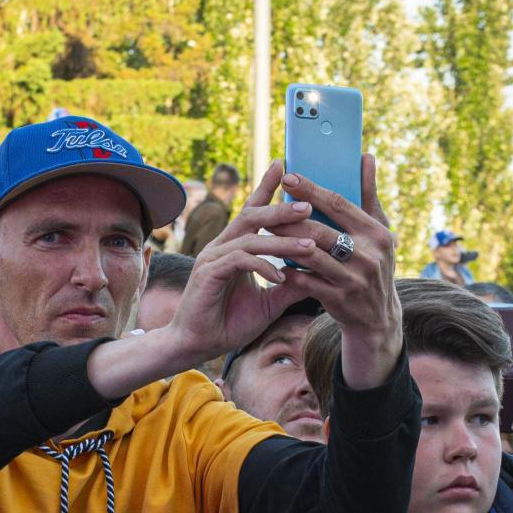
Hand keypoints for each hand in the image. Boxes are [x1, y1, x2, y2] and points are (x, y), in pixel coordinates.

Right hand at [157, 161, 324, 366]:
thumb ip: (289, 285)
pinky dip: (263, 266)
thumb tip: (316, 274)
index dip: (266, 188)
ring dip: (282, 242)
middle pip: (251, 217)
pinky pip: (240, 261)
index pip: (252, 212)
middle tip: (307, 205)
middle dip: (280, 209)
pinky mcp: (208, 273)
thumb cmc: (228, 324)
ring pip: (250, 239)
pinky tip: (280, 276)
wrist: (196, 345)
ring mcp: (212, 258)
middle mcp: (221, 246)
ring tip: (309, 246)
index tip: (283, 166)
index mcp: (233, 248)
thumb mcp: (269, 303)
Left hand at [274, 158, 402, 391]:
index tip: (287, 177)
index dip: (311, 189)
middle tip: (267, 209)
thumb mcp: (378, 232)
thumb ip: (369, 195)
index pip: (340, 204)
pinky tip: (275, 263)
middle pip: (320, 230)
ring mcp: (354, 280)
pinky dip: (289, 271)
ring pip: (310, 255)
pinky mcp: (339, 300)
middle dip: (289, 219)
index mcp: (377, 233)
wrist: (377, 319)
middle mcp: (369, 256)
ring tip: (267, 232)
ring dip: (284, 243)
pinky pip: (306, 282)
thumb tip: (366, 157)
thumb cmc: (373, 265)